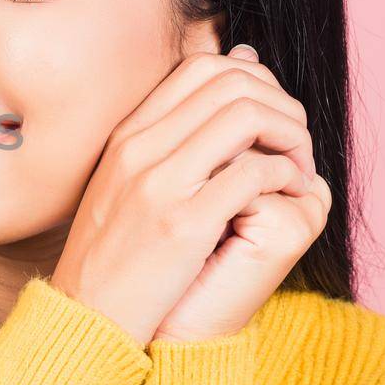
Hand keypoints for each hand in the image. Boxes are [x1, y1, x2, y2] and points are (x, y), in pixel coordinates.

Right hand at [49, 44, 328, 346]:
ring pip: (247, 116)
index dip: (254, 81)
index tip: (271, 118)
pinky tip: (290, 193)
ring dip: (290, 135)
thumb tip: (214, 107)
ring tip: (298, 168)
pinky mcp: (184, 225)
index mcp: (127, 135)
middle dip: (281, 105)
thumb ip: (165, 143)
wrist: (86, 317)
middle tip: (296, 143)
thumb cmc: (115, 257)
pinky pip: (253, 173)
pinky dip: (286, 174)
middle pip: (232, 82)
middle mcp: (140, 148)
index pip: (203, 67)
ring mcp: (159, 184)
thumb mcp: (126, 186)